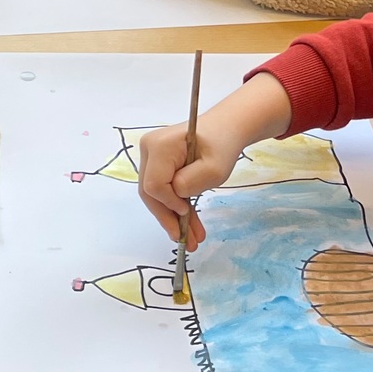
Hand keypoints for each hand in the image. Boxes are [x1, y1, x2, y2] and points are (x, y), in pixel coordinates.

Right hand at [136, 72, 292, 238]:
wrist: (224, 130)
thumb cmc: (221, 145)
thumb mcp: (214, 168)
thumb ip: (191, 182)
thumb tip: (176, 196)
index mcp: (159, 146)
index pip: (154, 185)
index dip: (170, 203)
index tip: (188, 211)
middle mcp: (148, 149)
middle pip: (150, 192)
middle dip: (168, 218)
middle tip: (186, 241)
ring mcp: (150, 156)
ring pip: (156, 195)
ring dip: (173, 217)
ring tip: (191, 239)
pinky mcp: (157, 164)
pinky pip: (162, 190)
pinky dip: (176, 207)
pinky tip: (188, 225)